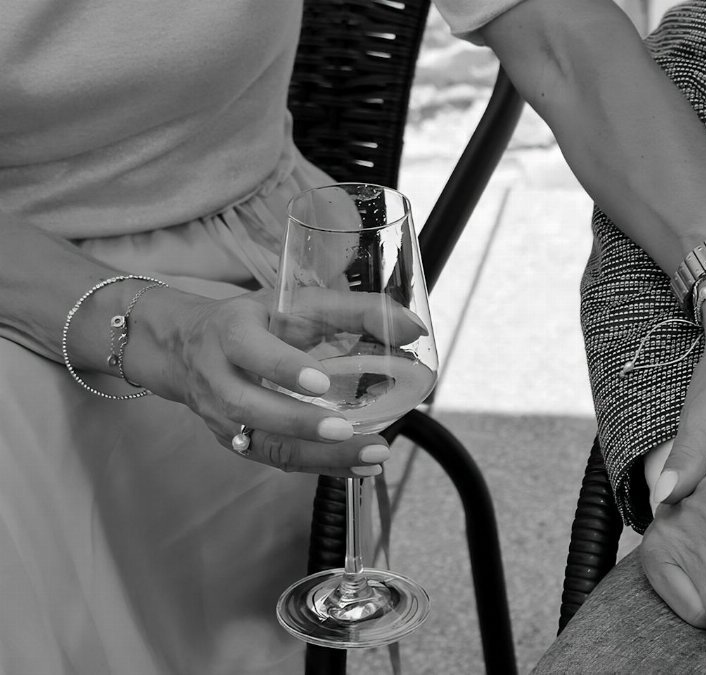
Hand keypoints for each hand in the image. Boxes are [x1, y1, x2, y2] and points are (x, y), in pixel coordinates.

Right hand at [124, 288, 423, 476]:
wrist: (186, 349)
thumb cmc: (257, 321)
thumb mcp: (298, 303)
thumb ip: (357, 311)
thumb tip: (414, 329)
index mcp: (231, 333)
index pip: (251, 351)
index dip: (283, 367)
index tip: (321, 382)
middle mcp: (220, 379)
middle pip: (253, 408)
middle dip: (302, 424)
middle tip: (349, 430)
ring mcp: (223, 418)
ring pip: (266, 444)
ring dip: (320, 456)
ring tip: (371, 455)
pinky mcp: (236, 442)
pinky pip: (277, 460)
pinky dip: (320, 466)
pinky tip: (359, 465)